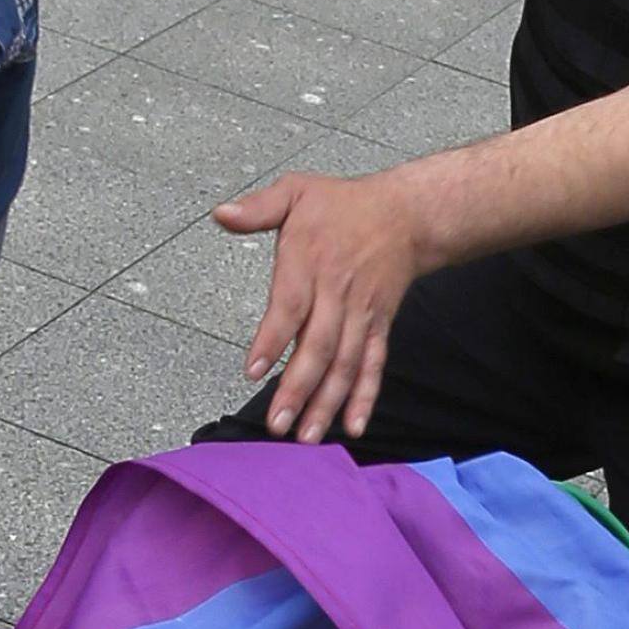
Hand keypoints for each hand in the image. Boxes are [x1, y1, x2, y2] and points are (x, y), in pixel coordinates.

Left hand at [215, 167, 428, 444]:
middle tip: (277, 424)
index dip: (272, 340)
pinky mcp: (379, 327)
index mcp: (310, 262)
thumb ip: (259, 207)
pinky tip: (353, 426)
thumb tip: (221, 213)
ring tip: (308, 437)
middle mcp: (337, 293)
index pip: (290, 306)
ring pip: (345, 365)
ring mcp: (361, 315)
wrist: (406, 215)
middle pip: (319, 347)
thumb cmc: (343, 205)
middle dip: (298, 389)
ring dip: (327, 403)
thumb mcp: (297, 191)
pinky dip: (365, 397)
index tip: (253, 370)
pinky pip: (373, 365)